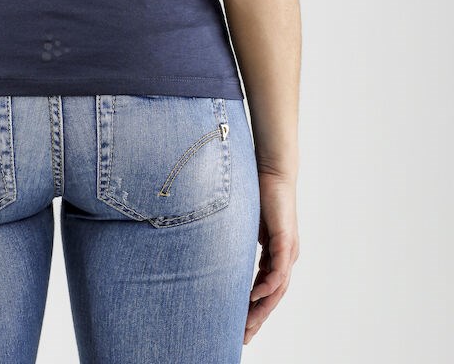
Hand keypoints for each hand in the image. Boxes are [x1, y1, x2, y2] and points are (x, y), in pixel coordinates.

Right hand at [244, 169, 298, 343]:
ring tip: (248, 323)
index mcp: (276, 254)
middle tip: (243, 335)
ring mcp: (287, 249)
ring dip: (263, 308)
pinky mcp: (286, 239)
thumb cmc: (258, 191)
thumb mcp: (245, 224)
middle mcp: (285, 256)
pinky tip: (255, 296)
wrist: (272, 170)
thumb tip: (218, 251)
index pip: (266, 288)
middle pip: (273, 295)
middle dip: (258, 317)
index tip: (241, 324)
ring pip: (277, 288)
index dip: (254, 308)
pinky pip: (279, 270)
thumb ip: (238, 241)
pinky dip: (268, 285)